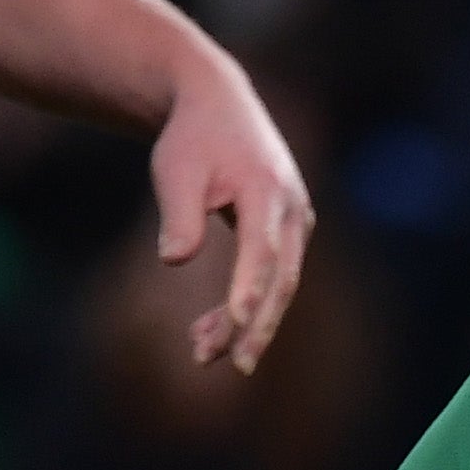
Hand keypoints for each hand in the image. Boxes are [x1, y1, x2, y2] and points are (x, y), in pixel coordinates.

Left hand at [155, 50, 311, 374]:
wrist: (218, 104)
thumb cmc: (192, 138)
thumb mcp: (174, 169)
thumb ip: (179, 214)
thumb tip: (173, 260)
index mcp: (268, 191)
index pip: (262, 249)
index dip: (250, 286)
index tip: (238, 320)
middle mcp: (293, 212)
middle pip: (281, 280)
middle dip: (257, 325)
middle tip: (232, 364)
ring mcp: (296, 224)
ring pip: (278, 284)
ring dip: (246, 322)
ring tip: (201, 352)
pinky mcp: (288, 233)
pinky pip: (272, 277)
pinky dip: (246, 303)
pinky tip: (211, 326)